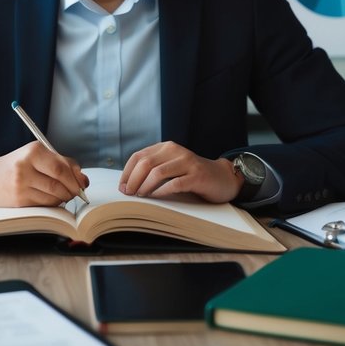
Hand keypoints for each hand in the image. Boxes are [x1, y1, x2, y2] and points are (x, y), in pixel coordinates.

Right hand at [0, 142, 88, 207]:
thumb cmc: (18, 165)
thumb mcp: (37, 156)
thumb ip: (62, 163)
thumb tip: (83, 180)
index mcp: (33, 151)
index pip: (62, 167)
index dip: (76, 178)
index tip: (82, 183)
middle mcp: (25, 166)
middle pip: (59, 182)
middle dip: (73, 190)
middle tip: (76, 192)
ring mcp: (21, 185)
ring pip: (54, 196)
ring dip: (63, 198)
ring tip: (62, 194)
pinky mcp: (19, 200)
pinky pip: (45, 204)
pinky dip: (53, 203)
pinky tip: (50, 198)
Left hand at [119, 141, 243, 203]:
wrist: (222, 177)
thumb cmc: (192, 175)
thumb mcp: (171, 166)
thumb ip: (154, 168)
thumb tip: (128, 183)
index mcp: (166, 147)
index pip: (138, 156)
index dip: (127, 172)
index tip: (122, 187)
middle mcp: (176, 151)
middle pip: (145, 163)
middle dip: (133, 180)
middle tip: (128, 194)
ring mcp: (187, 162)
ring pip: (158, 172)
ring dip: (145, 187)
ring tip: (140, 197)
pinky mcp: (197, 176)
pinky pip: (174, 183)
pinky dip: (161, 191)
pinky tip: (155, 198)